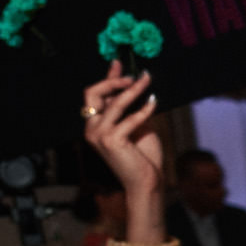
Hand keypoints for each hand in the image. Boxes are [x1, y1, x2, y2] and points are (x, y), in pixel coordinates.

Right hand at [80, 64, 163, 190]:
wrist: (145, 182)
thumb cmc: (142, 156)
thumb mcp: (136, 127)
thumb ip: (131, 110)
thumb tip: (136, 87)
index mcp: (94, 124)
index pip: (95, 95)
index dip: (108, 77)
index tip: (118, 63)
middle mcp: (92, 128)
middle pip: (93, 93)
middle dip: (112, 80)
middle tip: (133, 75)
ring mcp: (99, 135)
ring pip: (114, 103)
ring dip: (133, 89)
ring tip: (147, 80)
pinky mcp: (112, 140)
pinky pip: (130, 118)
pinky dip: (144, 109)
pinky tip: (154, 102)